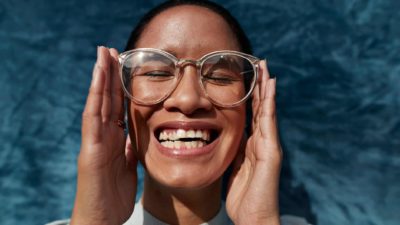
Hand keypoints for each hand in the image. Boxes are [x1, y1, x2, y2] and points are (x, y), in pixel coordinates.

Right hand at [71, 47, 137, 224]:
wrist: (101, 220)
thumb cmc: (113, 196)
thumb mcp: (128, 166)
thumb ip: (130, 147)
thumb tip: (138, 133)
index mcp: (113, 139)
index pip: (117, 106)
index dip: (120, 85)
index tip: (124, 64)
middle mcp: (102, 136)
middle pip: (106, 99)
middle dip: (109, 74)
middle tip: (111, 49)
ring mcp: (94, 142)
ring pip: (97, 103)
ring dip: (100, 78)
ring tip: (103, 54)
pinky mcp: (89, 151)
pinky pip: (92, 119)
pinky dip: (94, 97)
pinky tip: (97, 78)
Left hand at [226, 60, 281, 224]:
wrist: (253, 218)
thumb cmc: (244, 197)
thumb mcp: (235, 168)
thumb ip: (235, 152)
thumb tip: (229, 137)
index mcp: (252, 145)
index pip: (252, 115)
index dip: (250, 96)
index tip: (247, 77)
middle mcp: (263, 142)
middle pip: (261, 108)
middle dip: (260, 86)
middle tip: (259, 64)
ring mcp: (269, 145)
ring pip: (267, 111)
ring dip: (266, 88)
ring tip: (266, 68)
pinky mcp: (272, 152)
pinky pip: (269, 123)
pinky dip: (269, 103)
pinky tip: (270, 87)